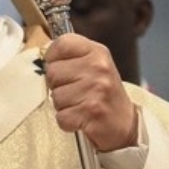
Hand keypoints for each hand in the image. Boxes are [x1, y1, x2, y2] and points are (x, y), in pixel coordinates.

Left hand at [44, 33, 138, 151]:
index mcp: (98, 52)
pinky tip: (82, 119)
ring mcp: (97, 89)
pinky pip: (61, 116)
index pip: (62, 44)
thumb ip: (70, 57)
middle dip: (58, 86)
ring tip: (80, 105)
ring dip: (63, 106)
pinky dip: (68, 122)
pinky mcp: (93, 111)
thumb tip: (43, 56)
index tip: (63, 69)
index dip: (54, 58)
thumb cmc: (103, 94)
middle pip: (53, 72)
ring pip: (55, 96)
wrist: (126, 124)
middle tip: (76, 93)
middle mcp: (99, 67)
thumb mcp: (93, 66)